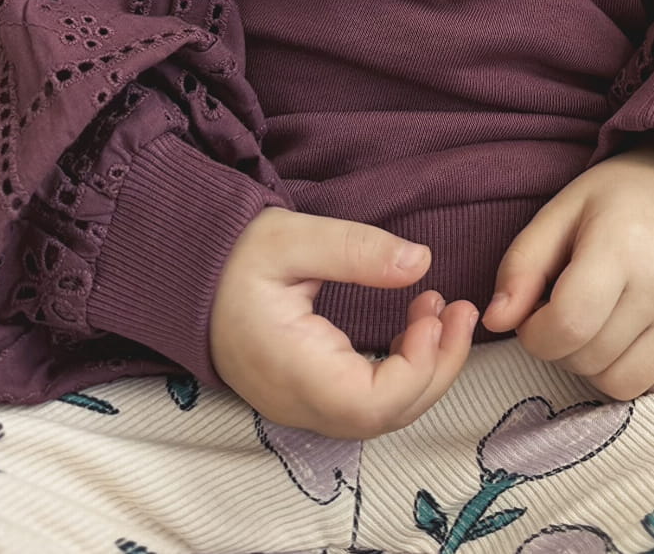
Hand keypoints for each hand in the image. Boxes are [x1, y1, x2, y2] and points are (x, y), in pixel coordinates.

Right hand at [209, 207, 477, 438]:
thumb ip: (355, 250)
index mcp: (293, 369)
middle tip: (462, 311)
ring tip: (445, 312)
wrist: (191, 281)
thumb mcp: (292, 237)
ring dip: (426, 369)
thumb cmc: (236, 259)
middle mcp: (300, 402)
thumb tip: (421, 262)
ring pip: (381, 415)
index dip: (416, 369)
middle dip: (438, 368)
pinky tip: (416, 328)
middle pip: (386, 417)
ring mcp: (304, 407)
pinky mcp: (312, 398)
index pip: (369, 404)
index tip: (431, 311)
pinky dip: (404, 372)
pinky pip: (368, 404)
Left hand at [481, 135, 653, 399]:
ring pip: (623, 385)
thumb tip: (495, 321)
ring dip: (600, 364)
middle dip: (566, 346)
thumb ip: (520, 266)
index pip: (567, 327)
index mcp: (625, 243)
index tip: (537, 314)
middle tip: (575, 309)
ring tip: (605, 321)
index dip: (536, 334)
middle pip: (591, 361)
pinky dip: (638, 369)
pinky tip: (639, 330)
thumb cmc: (617, 203)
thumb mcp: (559, 215)